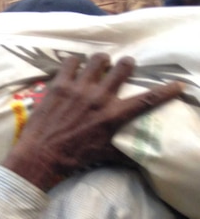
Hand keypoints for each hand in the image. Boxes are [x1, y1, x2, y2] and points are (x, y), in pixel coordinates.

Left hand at [4, 54, 182, 190]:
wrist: (40, 155)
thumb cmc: (73, 157)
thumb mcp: (104, 154)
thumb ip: (123, 151)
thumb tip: (140, 158)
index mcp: (113, 116)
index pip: (147, 99)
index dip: (166, 90)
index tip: (177, 84)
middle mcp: (99, 98)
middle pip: (123, 68)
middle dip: (126, 65)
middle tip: (122, 68)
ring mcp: (79, 89)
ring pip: (98, 59)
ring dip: (101, 61)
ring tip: (98, 65)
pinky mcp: (59, 85)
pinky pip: (71, 62)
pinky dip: (75, 62)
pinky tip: (74, 67)